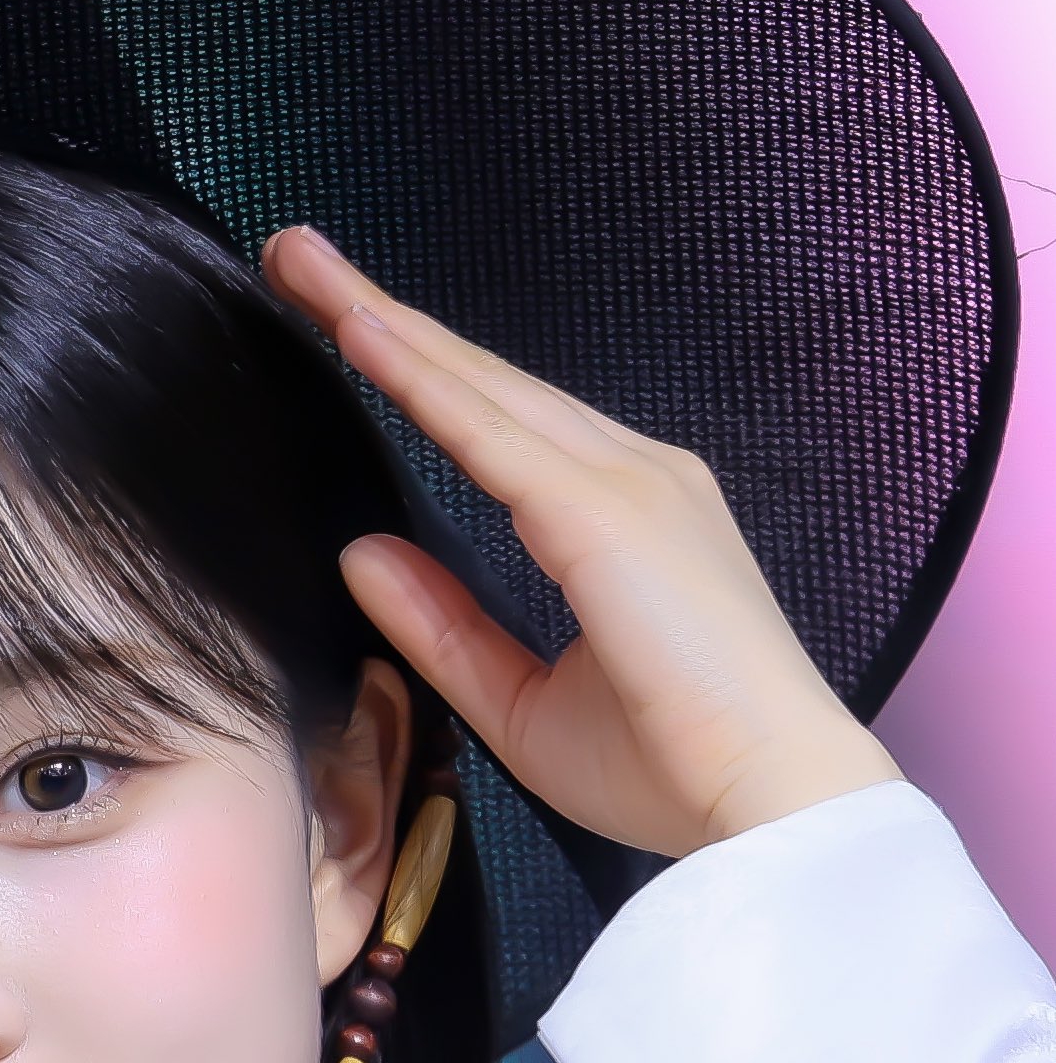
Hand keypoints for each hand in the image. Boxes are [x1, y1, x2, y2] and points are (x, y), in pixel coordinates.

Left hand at [264, 229, 899, 855]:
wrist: (769, 804)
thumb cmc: (670, 768)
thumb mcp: (520, 702)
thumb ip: (444, 626)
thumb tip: (361, 554)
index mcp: (622, 518)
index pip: (495, 423)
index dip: (415, 370)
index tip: (337, 321)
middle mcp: (632, 476)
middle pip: (482, 378)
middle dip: (383, 316)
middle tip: (293, 258)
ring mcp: (627, 482)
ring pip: (479, 384)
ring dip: (384, 323)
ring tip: (300, 266)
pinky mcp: (606, 511)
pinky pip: (489, 432)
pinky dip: (419, 378)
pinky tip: (356, 332)